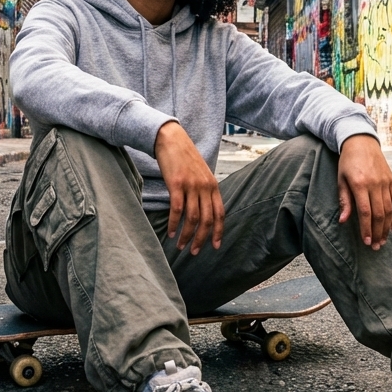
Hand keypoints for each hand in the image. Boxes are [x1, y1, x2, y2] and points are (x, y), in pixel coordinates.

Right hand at [154, 121, 223, 254]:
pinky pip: (177, 210)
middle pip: (207, 220)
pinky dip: (174, 224)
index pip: (220, 213)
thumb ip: (204, 190)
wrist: (171, 138)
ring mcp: (191, 185)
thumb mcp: (200, 173)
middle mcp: (205, 186)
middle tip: (194, 252)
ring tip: (180, 246)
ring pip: (192, 218)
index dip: (218, 231)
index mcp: (213, 185)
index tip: (215, 246)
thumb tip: (203, 210)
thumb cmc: (184, 157)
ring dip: (187, 235)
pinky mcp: (176, 184)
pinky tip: (171, 232)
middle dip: (201, 239)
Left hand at [338, 135, 391, 249]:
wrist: (361, 142)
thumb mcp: (341, 179)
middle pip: (379, 214)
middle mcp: (375, 184)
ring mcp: (386, 182)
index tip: (366, 242)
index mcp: (360, 184)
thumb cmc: (347, 163)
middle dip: (378, 233)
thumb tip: (344, 221)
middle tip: (375, 246)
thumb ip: (344, 200)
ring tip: (383, 241)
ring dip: (387, 228)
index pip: (365, 212)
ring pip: (389, 210)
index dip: (366, 229)